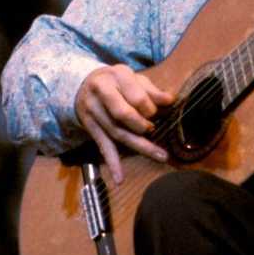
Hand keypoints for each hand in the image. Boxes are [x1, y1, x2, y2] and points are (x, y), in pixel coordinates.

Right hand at [76, 64, 174, 182]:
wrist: (83, 84)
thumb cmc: (117, 81)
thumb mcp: (134, 78)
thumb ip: (152, 90)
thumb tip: (170, 101)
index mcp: (116, 75)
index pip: (135, 96)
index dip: (149, 108)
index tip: (155, 113)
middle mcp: (102, 93)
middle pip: (123, 115)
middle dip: (142, 126)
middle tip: (154, 130)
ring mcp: (93, 111)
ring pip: (117, 132)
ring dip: (139, 146)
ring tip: (160, 156)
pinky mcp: (90, 127)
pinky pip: (103, 146)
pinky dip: (112, 162)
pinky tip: (119, 179)